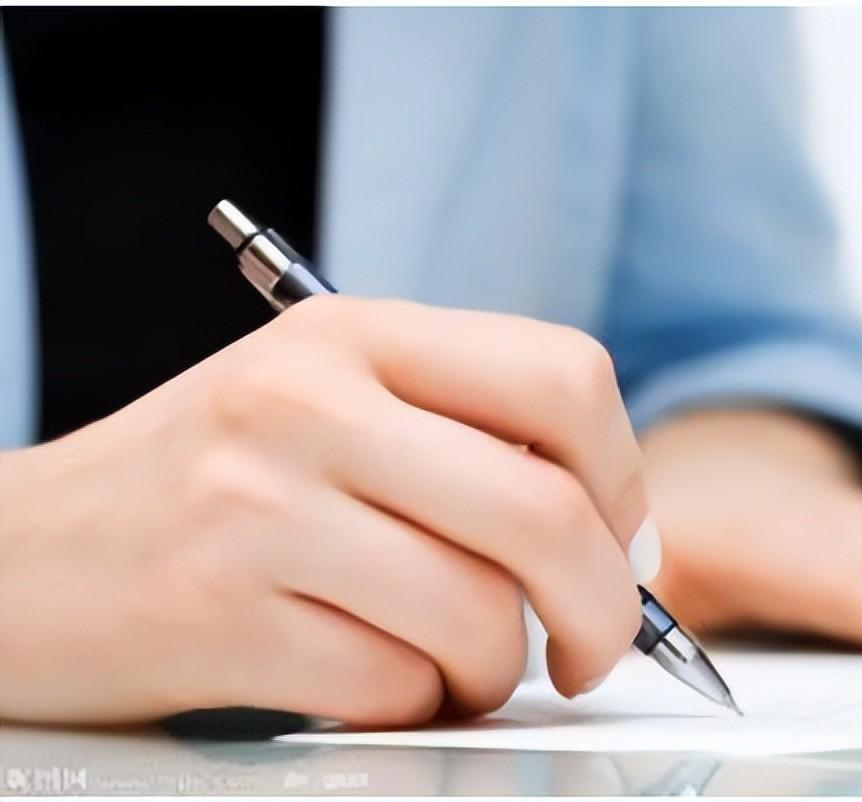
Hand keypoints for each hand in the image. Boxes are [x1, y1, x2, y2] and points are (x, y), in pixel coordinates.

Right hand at [0, 296, 657, 724]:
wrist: (19, 556)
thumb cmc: (204, 482)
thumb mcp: (324, 403)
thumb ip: (461, 435)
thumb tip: (614, 527)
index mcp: (351, 334)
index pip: (562, 376)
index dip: (622, 476)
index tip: (623, 543)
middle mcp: (307, 403)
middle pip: (544, 510)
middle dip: (604, 608)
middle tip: (592, 645)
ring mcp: (259, 508)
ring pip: (478, 617)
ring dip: (493, 667)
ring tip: (452, 660)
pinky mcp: (219, 618)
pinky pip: (394, 686)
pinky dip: (413, 700)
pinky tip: (373, 676)